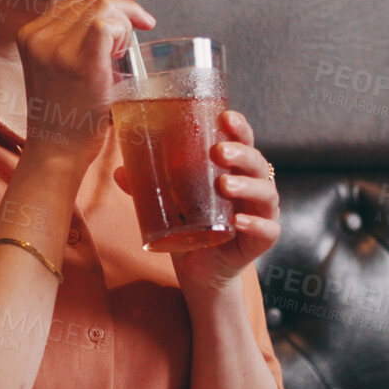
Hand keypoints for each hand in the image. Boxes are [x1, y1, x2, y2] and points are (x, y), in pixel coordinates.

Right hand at [16, 0, 154, 165]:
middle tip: (145, 21)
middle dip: (124, 5)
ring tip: (124, 50)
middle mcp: (38, 36)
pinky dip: (123, 31)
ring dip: (125, 22)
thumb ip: (70, 40)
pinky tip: (122, 51)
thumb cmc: (65, 114)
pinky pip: (107, 23)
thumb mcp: (56, 68)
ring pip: (101, 8)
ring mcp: (56, 48)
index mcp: (30, 35)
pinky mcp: (79, 62)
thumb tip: (108, 13)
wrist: (57, 150)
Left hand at [113, 109, 278, 293]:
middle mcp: (253, 187)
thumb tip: (120, 171)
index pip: (244, 141)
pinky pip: (268, 230)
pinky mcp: (261, 241)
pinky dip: (255, 224)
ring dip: (247, 185)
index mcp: (235, 170)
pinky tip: (239, 221)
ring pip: (266, 193)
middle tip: (218, 151)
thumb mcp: (169, 203)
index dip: (239, 127)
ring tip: (224, 184)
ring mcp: (261, 213)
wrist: (201, 271)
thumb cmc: (192, 226)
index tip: (225, 117)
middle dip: (241, 153)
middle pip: (257, 162)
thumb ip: (149, 187)